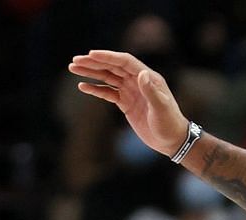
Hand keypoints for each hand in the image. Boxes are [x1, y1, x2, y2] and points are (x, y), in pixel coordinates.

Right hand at [67, 50, 189, 155]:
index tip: (91, 54)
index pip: (124, 62)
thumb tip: (141, 74)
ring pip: (107, 78)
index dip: (107, 57)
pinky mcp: (125, 103)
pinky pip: (107, 93)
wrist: (171, 139)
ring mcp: (130, 91)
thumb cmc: (169, 123)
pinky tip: (83, 86)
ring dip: (91, 73)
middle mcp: (137, 80)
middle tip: (75, 60)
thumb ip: (150, 91)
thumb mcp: (161, 107)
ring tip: (73, 68)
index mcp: (147, 76)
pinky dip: (95, 89)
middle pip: (112, 67)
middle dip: (93, 63)